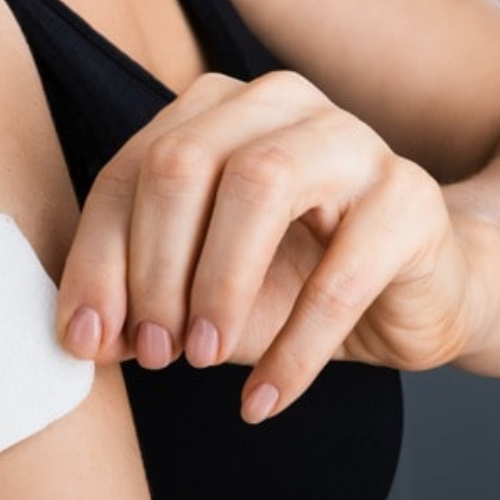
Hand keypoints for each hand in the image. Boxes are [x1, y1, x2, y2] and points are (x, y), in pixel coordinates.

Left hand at [55, 71, 486, 422]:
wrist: (415, 295)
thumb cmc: (293, 279)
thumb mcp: (200, 287)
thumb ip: (140, 297)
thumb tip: (83, 335)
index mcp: (213, 109)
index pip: (129, 172)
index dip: (98, 259)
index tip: (89, 341)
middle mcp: (277, 103)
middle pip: (181, 163)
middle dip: (154, 268)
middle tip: (155, 351)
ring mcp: (350, 139)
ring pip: (259, 185)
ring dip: (218, 286)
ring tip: (202, 357)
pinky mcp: (408, 198)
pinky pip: (340, 273)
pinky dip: (293, 348)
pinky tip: (265, 397)